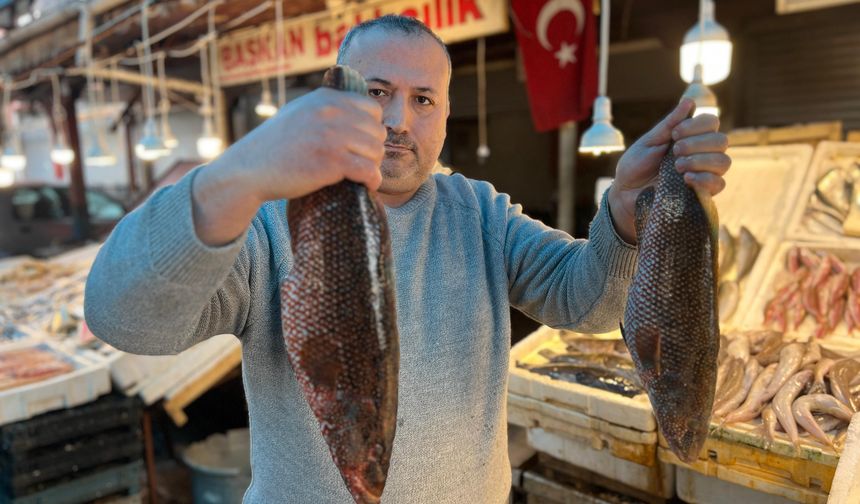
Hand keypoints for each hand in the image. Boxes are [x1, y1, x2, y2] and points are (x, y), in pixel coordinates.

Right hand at [225, 87, 386, 201]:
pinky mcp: (331, 162)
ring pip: (376, 151)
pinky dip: (373, 181)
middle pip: (377, 132)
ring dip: (373, 166)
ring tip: (362, 176)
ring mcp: (332, 136)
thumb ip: (324, 108)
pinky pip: (369, 171)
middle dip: (373, 150)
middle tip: (361, 164)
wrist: (248, 169)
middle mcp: (331, 113)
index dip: (371, 129)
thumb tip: (354, 111)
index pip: (372, 109)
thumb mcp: (298, 112)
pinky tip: (366, 186)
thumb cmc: (274, 146)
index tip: (362, 144)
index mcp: (326, 98)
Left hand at [607, 98, 730, 243]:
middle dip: (697, 144)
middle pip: (721, 141)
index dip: (697, 125)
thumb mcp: (649, 142)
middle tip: (675, 151)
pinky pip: (718, 184)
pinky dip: (704, 179)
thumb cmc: (635, 165)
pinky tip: (686, 179)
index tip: (675, 134)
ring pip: (723, 162)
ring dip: (701, 161)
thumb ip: (669, 124)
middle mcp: (701, 153)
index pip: (711, 123)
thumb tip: (689, 102)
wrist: (625, 193)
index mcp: (690, 137)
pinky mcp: (702, 193)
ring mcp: (704, 173)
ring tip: (677, 167)